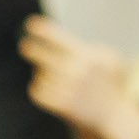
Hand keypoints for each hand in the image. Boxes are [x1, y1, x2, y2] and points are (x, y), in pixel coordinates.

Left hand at [20, 17, 138, 138]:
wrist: (114, 115)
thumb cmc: (110, 83)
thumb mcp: (109, 58)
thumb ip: (89, 48)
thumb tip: (63, 45)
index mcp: (86, 56)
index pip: (59, 38)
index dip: (43, 30)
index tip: (31, 23)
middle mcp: (75, 71)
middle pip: (42, 56)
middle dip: (31, 49)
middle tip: (24, 45)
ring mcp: (67, 89)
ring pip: (40, 75)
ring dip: (42, 74)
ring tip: (53, 76)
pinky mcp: (61, 105)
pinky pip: (37, 92)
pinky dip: (38, 89)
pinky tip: (45, 87)